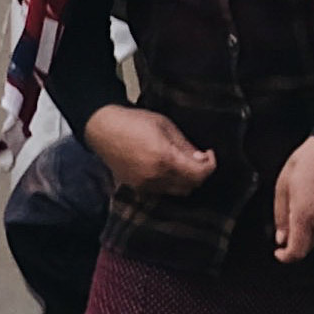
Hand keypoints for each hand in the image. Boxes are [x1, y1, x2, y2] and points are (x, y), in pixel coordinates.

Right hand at [84, 107, 215, 199]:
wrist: (103, 129)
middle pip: (189, 186)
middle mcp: (155, 177)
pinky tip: (166, 168)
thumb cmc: (134, 122)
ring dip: (184, 180)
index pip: (198, 174)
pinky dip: (169, 183)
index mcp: (164, 159)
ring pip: (176, 191)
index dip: (210, 166)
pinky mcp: (136, 187)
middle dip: (198, 173)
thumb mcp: (165, 126)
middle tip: (198, 158)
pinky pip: (161, 191)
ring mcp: (144, 185)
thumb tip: (201, 158)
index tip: (209, 154)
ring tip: (181, 162)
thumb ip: (185, 146)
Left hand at [272, 136, 313, 261]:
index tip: (279, 252)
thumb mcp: (283, 186)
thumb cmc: (306, 163)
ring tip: (308, 208)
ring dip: (313, 233)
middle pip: (310, 245)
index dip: (286, 257)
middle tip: (293, 216)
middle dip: (299, 239)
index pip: (297, 250)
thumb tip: (281, 239)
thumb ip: (280, 216)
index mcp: (304, 213)